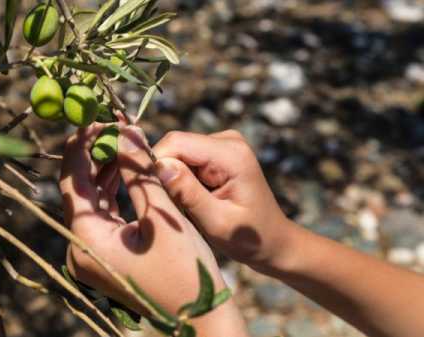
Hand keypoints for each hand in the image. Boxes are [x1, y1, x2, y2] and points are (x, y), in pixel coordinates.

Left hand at [60, 125, 247, 335]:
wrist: (199, 316)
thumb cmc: (185, 269)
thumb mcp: (162, 215)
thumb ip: (140, 172)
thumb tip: (126, 131)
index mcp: (87, 240)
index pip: (71, 182)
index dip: (81, 147)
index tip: (95, 120)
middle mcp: (79, 249)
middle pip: (78, 191)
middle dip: (93, 157)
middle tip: (111, 128)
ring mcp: (91, 254)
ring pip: (90, 202)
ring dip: (103, 173)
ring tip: (119, 144)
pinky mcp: (104, 256)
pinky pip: (101, 216)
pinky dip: (111, 193)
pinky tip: (122, 171)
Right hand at [153, 130, 297, 272]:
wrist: (274, 241)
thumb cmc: (249, 238)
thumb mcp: (217, 222)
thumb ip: (188, 193)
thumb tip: (160, 166)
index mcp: (232, 154)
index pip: (176, 143)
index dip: (155, 165)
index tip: (153, 196)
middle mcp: (228, 140)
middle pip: (174, 145)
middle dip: (164, 173)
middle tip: (171, 206)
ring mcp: (223, 143)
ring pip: (176, 152)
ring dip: (172, 178)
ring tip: (185, 207)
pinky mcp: (217, 151)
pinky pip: (184, 158)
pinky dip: (180, 179)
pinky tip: (192, 200)